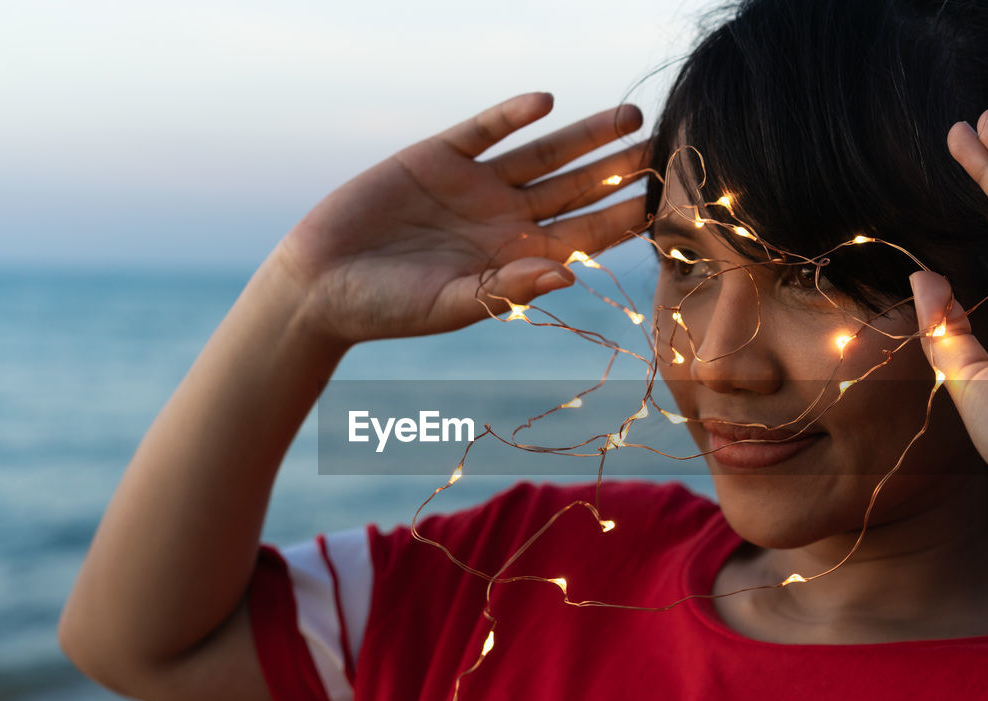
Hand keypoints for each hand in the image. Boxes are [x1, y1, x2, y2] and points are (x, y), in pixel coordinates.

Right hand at [268, 92, 646, 345]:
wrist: (321, 284)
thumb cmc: (387, 309)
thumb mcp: (451, 305)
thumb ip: (507, 289)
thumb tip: (568, 277)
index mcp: (515, 260)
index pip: (583, 237)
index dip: (623, 221)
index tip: (665, 205)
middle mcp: (504, 219)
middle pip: (576, 189)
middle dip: (618, 171)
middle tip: (665, 150)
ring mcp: (474, 186)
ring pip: (543, 154)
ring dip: (584, 136)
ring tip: (628, 117)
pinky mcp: (437, 157)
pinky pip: (484, 131)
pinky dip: (511, 116)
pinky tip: (544, 103)